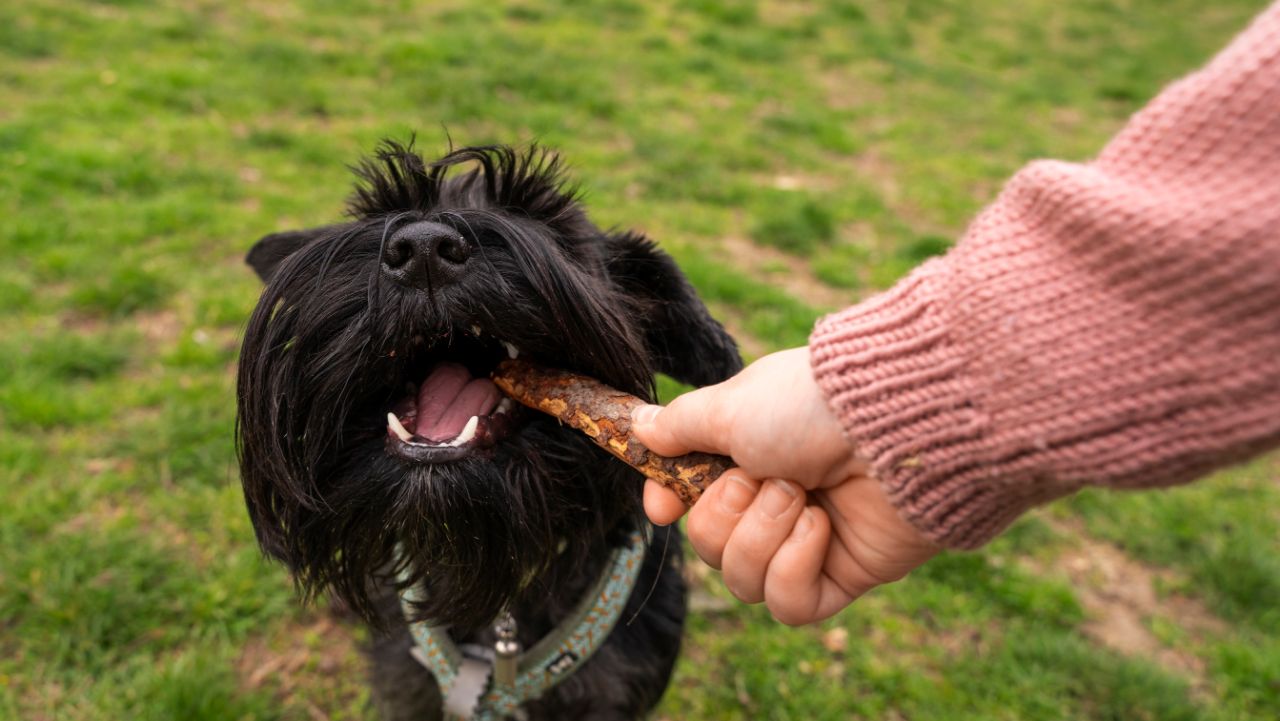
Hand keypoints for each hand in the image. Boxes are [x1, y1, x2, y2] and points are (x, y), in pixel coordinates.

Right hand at [632, 348, 937, 623]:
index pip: (692, 499)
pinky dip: (794, 567)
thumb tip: (642, 427)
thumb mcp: (729, 406)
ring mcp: (811, 540)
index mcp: (750, 454)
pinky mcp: (844, 575)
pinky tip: (821, 529)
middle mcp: (778, 498)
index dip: (671, 507)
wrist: (896, 423)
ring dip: (763, 535)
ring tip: (802, 497)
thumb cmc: (810, 404)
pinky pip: (790, 605)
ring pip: (744, 581)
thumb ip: (682, 426)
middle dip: (727, 514)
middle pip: (711, 548)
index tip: (662, 507)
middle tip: (763, 477)